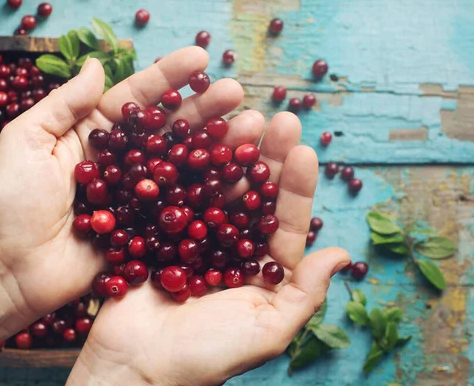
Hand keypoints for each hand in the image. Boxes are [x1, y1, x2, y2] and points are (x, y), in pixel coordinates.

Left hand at [0, 47, 245, 318]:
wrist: (8, 270)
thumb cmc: (9, 203)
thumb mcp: (26, 140)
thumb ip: (63, 104)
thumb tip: (97, 64)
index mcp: (96, 134)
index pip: (139, 99)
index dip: (169, 77)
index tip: (202, 58)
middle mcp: (124, 163)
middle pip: (171, 130)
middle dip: (205, 110)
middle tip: (238, 94)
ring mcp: (139, 198)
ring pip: (184, 167)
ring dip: (218, 148)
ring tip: (252, 129)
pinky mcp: (147, 232)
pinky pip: (183, 211)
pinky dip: (213, 196)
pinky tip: (242, 180)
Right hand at [68, 111, 349, 383]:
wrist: (135, 366)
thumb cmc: (204, 356)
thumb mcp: (266, 331)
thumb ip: (304, 295)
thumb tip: (342, 254)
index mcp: (260, 271)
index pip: (286, 222)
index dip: (297, 187)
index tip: (306, 151)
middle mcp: (229, 248)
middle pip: (253, 195)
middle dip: (268, 157)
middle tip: (280, 119)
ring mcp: (192, 237)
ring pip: (217, 187)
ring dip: (231, 153)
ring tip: (243, 117)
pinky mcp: (158, 232)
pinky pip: (176, 194)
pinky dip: (186, 166)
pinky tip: (196, 136)